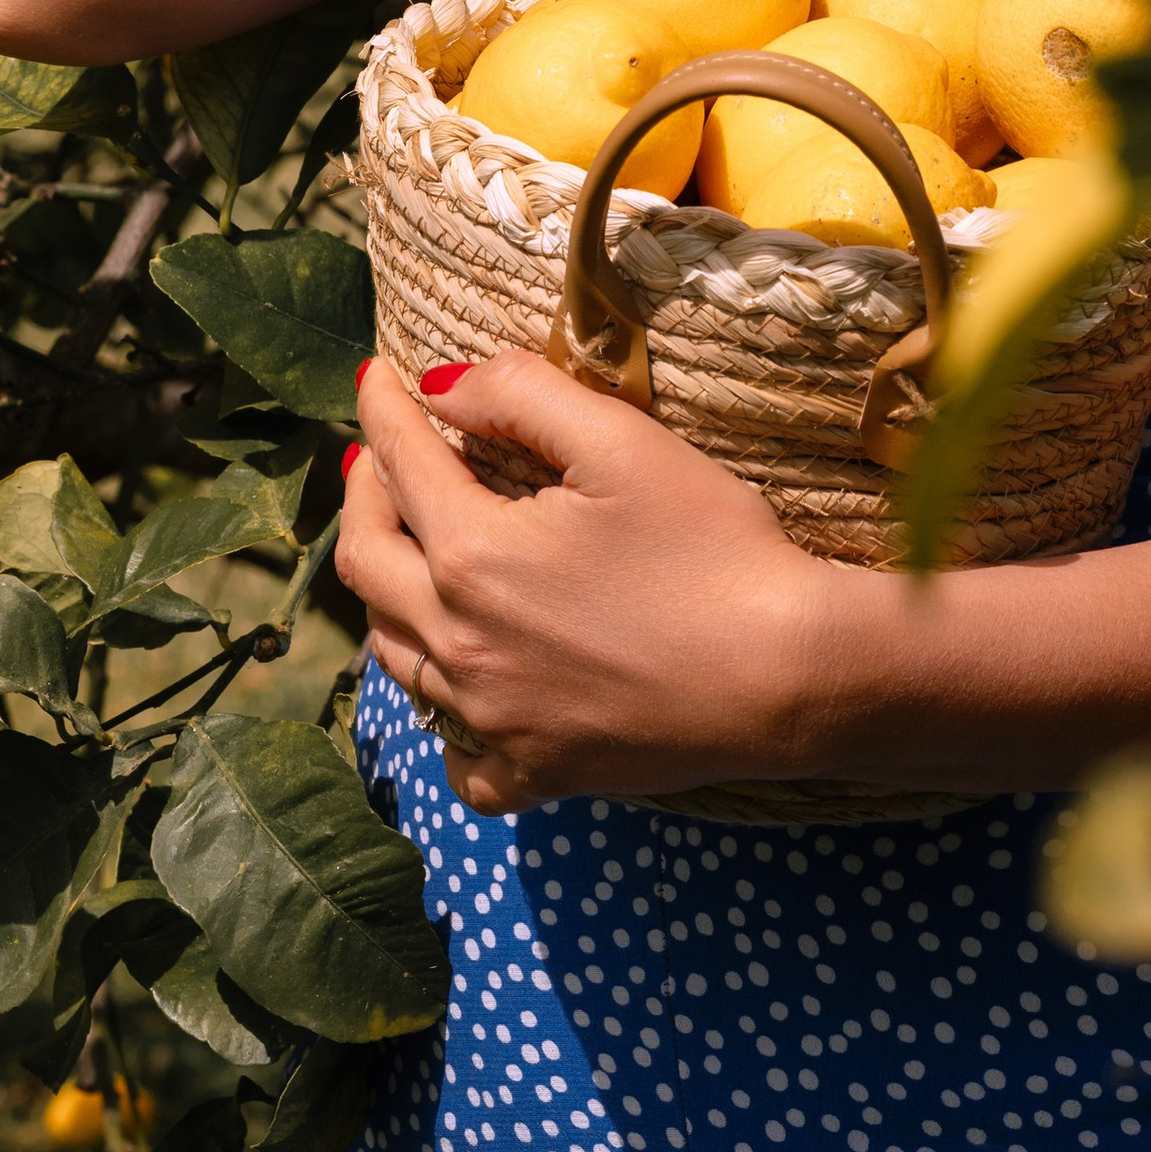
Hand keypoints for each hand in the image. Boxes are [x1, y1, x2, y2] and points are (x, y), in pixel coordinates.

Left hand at [339, 351, 845, 811]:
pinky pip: (454, 754)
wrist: (787, 675)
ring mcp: (490, 722)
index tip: (377, 376)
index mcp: (473, 555)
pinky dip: (443, 713)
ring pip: (394, 656)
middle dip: (363, 495)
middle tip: (377, 456)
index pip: (400, 464)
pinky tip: (465, 686)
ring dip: (389, 591)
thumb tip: (443, 385)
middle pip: (366, 562)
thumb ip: (521, 394)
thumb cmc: (713, 548)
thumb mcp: (622, 441)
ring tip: (409, 552)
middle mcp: (459, 646)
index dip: (383, 410)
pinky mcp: (533, 774)